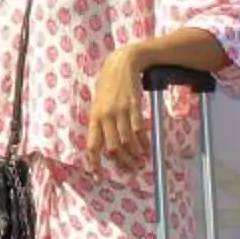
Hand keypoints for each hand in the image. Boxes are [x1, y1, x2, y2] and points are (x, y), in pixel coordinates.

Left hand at [85, 46, 146, 165]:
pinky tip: (147, 148)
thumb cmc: (108, 84)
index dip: (94, 162)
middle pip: (113, 148)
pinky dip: (143, 142)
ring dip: (135, 154)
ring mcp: (120, 111)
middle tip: (131, 169)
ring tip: (141, 161)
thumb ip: (100, 122)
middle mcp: (105, 116)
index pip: (92, 144)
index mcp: (94, 117)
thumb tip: (103, 144)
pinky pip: (139, 130)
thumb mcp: (99, 103)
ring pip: (127, 141)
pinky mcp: (134, 106)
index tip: (97, 175)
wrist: (122, 63)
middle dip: (123, 162)